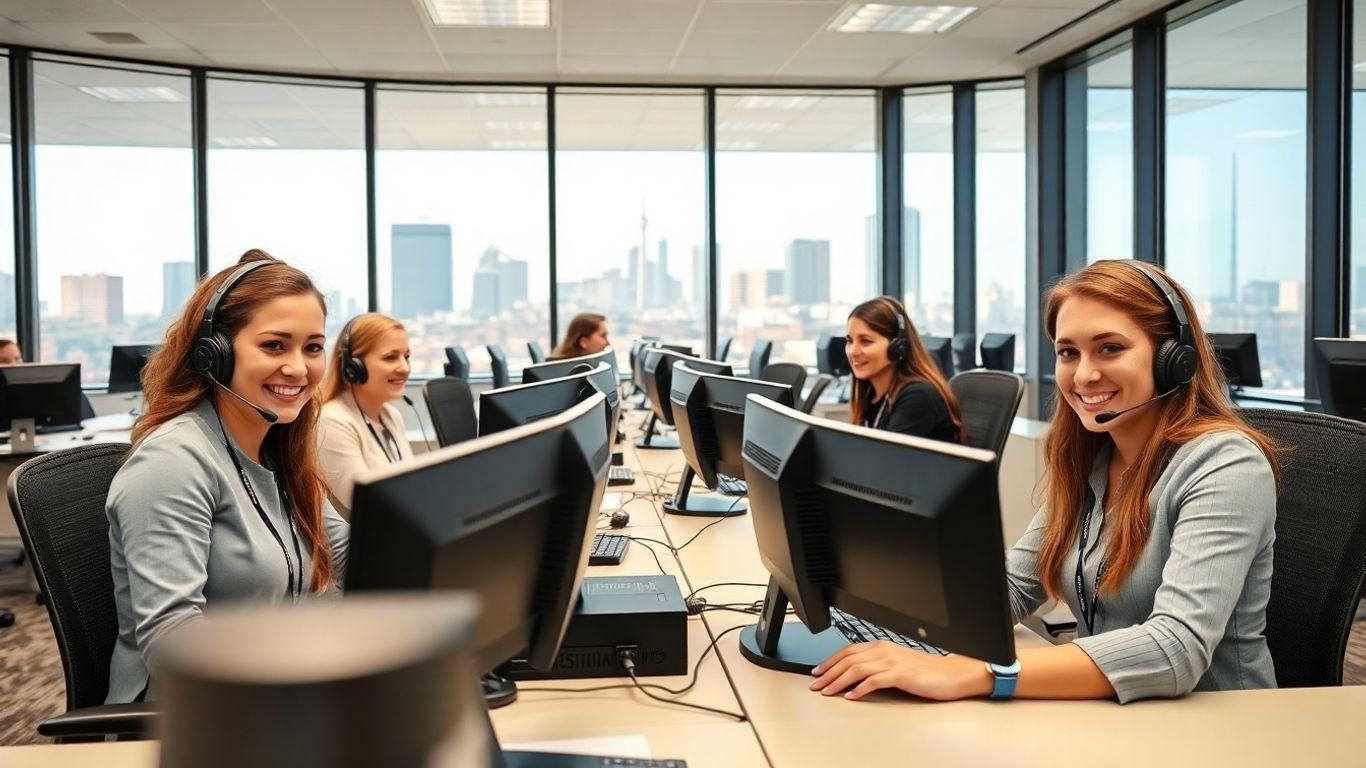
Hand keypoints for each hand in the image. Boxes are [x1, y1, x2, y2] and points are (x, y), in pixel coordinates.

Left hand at [809, 641, 992, 700]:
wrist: (952, 674)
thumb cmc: (927, 671)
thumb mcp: (897, 663)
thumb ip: (878, 664)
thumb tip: (855, 674)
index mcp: (882, 646)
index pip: (848, 651)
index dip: (830, 661)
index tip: (817, 671)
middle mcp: (884, 650)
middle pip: (848, 659)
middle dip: (828, 672)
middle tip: (815, 684)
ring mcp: (892, 661)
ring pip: (856, 669)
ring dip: (838, 681)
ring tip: (827, 691)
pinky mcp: (900, 674)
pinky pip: (874, 681)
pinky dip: (859, 689)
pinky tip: (851, 697)